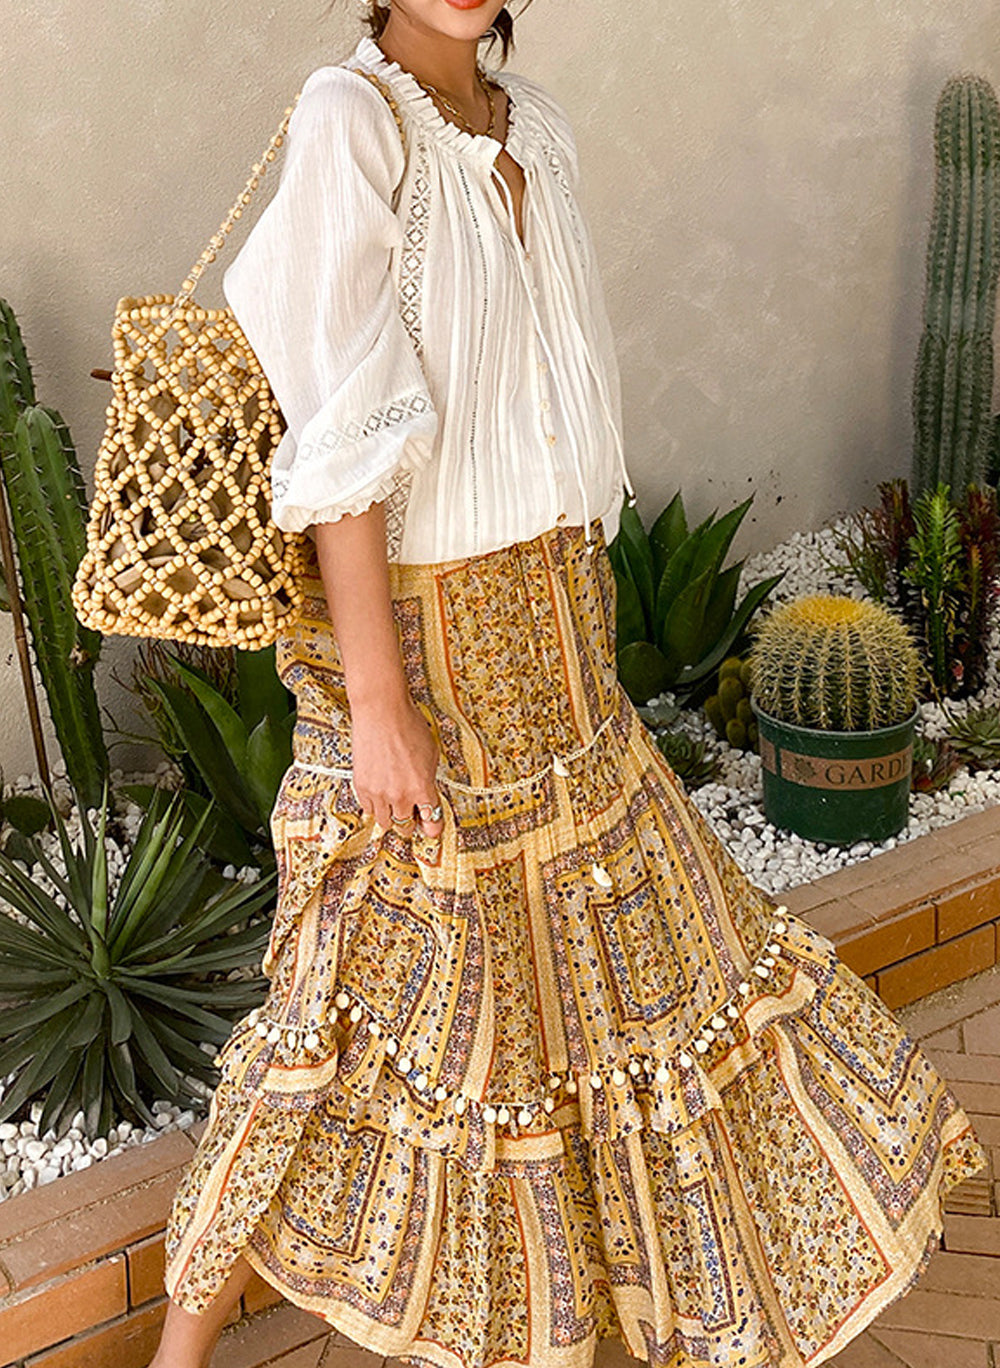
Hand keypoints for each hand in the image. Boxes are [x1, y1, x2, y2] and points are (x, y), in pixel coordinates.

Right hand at [349, 693, 444, 838]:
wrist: (381, 713)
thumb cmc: (408, 726)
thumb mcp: (431, 754)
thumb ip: (429, 779)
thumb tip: (427, 793)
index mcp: (422, 788)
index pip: (432, 822)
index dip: (433, 827)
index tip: (432, 828)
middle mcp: (400, 796)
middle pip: (406, 828)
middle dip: (411, 823)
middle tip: (413, 814)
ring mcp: (379, 794)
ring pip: (386, 823)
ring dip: (392, 817)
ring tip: (395, 805)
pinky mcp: (361, 787)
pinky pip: (368, 810)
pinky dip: (375, 806)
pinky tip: (380, 795)